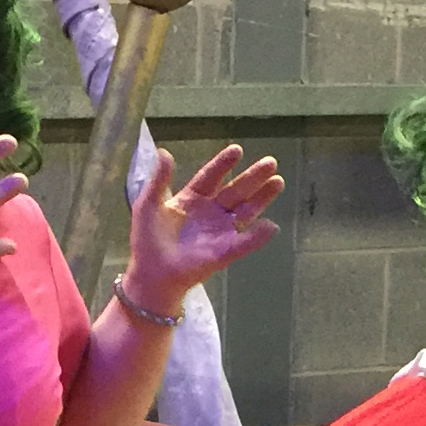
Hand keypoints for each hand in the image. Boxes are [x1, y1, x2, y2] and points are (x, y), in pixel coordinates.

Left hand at [120, 144, 282, 316]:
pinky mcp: (225, 252)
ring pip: (246, 211)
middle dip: (253, 177)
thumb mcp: (148, 206)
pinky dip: (258, 236)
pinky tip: (271, 226)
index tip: (237, 150)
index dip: (223, 164)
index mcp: (192, 199)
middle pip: (235, 190)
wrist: (150, 275)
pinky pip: (245, 242)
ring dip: (262, 197)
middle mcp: (210, 212)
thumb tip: (165, 152)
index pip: (211, 177)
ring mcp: (220, 232)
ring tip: (278, 181)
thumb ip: (159, 180)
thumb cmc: (147, 241)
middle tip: (271, 162)